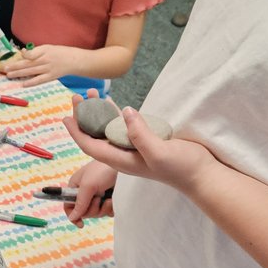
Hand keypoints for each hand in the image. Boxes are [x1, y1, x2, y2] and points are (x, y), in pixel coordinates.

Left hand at [1, 43, 75, 86]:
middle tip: (5, 68)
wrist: (73, 60)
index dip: (23, 55)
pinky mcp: (51, 76)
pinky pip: (40, 80)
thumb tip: (22, 53)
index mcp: (44, 51)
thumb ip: (35, 51)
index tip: (15, 56)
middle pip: (28, 63)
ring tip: (9, 75)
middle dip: (15, 66)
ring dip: (19, 74)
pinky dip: (31, 82)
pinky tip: (23, 84)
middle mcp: (45, 60)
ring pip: (31, 71)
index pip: (31, 53)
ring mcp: (48, 69)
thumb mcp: (47, 48)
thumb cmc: (59, 53)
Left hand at [64, 104, 218, 195]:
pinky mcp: (144, 140)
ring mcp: (133, 147)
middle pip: (95, 135)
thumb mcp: (159, 152)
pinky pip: (123, 125)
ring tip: (90, 93)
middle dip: (84, 116)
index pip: (90, 146)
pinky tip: (110, 101)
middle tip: (77, 96)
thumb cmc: (181, 168)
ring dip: (98, 112)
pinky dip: (115, 113)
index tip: (66, 117)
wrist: (201, 174)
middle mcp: (123, 154)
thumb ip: (140, 134)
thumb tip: (124, 112)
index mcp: (121, 160)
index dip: (77, 132)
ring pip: (108, 128)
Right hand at [65, 160, 117, 226]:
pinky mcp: (108, 198)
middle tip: (98, 199)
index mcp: (75, 187)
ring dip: (102, 208)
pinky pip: (106, 211)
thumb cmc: (102, 169)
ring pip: (95, 213)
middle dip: (92, 209)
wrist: (123, 163)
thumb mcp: (88, 185)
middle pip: (83, 212)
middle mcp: (85, 192)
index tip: (80, 223)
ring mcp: (97, 196)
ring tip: (108, 198)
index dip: (73, 215)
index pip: (68, 205)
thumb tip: (71, 217)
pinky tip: (113, 199)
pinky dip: (110, 208)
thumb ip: (79, 203)